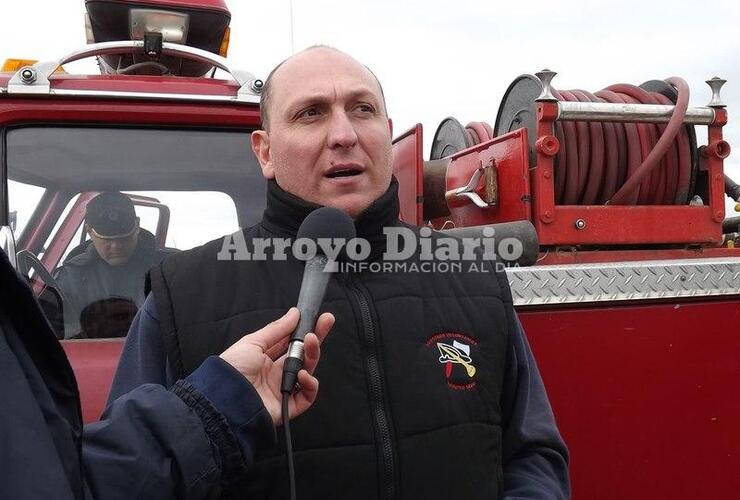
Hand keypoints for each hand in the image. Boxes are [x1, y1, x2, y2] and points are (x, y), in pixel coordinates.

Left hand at [219, 308, 334, 425]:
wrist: (225, 399)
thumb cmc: (232, 369)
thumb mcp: (252, 343)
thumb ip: (276, 329)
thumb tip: (294, 314)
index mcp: (266, 358)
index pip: (291, 342)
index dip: (304, 330)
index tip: (317, 317)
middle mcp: (276, 373)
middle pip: (303, 355)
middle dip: (316, 338)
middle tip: (327, 321)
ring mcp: (283, 389)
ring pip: (308, 371)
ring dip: (313, 354)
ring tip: (311, 341)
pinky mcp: (288, 406)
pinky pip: (307, 396)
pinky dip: (310, 384)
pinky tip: (303, 375)